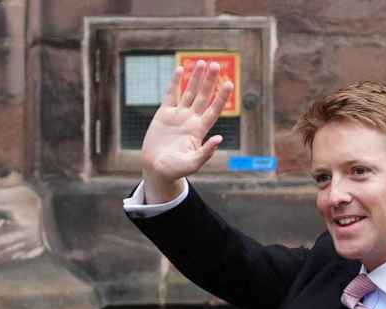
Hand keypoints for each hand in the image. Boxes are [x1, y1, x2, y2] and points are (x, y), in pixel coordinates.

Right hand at [140, 60, 234, 201]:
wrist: (156, 169)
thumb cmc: (175, 170)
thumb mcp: (192, 164)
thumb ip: (206, 152)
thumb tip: (219, 139)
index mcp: (199, 130)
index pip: (213, 109)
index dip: (221, 97)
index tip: (229, 84)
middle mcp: (191, 120)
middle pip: (203, 96)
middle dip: (210, 81)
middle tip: (216, 65)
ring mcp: (178, 115)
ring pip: (189, 92)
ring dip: (195, 78)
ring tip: (202, 62)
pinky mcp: (164, 114)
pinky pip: (171, 95)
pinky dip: (175, 82)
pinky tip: (180, 69)